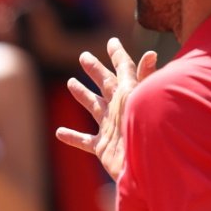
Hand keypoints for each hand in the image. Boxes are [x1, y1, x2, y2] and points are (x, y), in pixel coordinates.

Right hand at [59, 38, 155, 180]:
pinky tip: (60, 133)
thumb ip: (145, 78)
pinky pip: (85, 141)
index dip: (118, 55)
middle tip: (83, 56)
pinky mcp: (103, 149)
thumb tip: (151, 54)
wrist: (147, 169)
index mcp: (128, 94)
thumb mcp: (143, 100)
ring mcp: (110, 128)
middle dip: (95, 70)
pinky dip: (72, 137)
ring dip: (82, 95)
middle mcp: (118, 109)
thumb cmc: (148, 131)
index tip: (112, 42)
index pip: (123, 69)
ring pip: (93, 107)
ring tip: (71, 83)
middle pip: (105, 84)